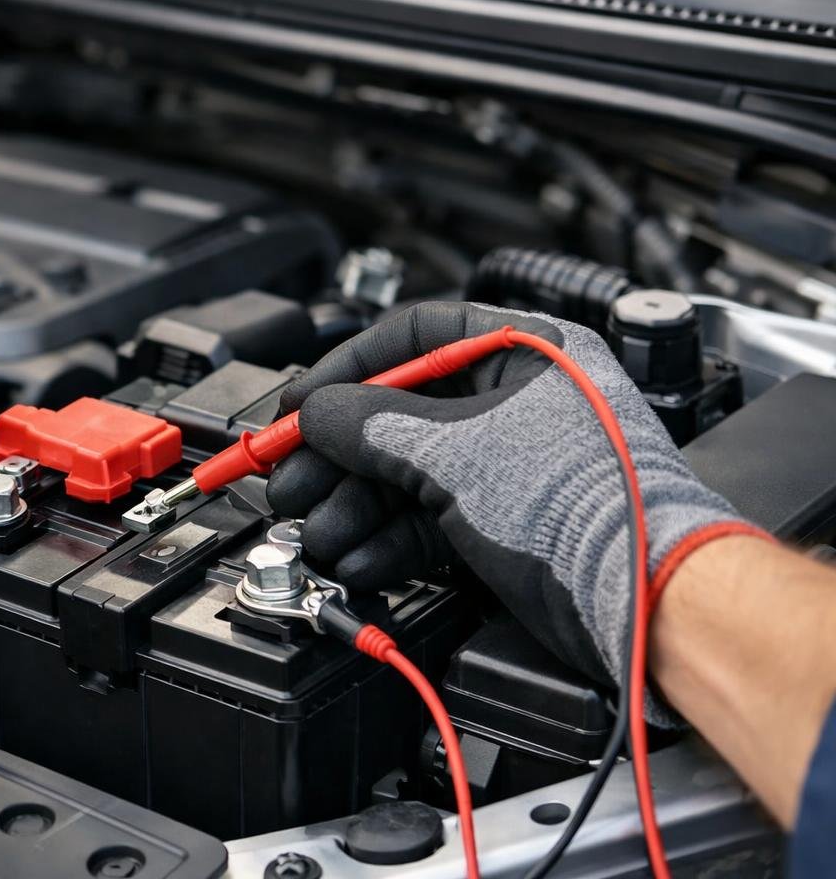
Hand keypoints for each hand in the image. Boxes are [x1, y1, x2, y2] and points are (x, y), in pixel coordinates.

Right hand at [265, 301, 755, 688]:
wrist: (646, 599)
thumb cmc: (587, 506)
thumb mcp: (453, 451)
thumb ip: (368, 424)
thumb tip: (314, 414)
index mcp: (524, 349)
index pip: (411, 337)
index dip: (344, 370)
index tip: (296, 407)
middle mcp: (517, 398)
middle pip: (399, 413)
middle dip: (337, 456)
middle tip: (289, 481)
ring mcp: (512, 463)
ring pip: (409, 473)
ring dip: (354, 506)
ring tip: (315, 532)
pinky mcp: (507, 521)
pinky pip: (429, 518)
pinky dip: (388, 540)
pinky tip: (356, 558)